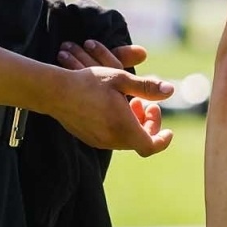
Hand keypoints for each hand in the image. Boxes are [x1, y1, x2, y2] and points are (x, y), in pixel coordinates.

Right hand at [52, 40, 172, 156]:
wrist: (55, 92)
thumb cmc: (88, 83)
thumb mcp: (121, 80)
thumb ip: (147, 88)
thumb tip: (171, 90)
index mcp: (124, 128)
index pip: (151, 146)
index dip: (163, 140)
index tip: (169, 130)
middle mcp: (112, 140)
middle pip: (140, 141)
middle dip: (148, 123)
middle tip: (146, 103)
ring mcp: (99, 141)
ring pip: (126, 139)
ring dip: (134, 123)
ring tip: (131, 101)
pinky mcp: (89, 138)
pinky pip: (112, 137)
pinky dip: (120, 126)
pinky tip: (114, 107)